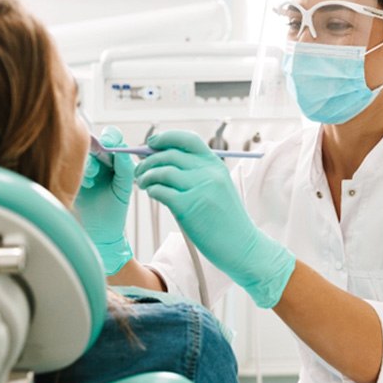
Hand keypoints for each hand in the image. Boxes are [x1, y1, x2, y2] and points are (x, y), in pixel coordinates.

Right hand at [75, 126, 135, 275]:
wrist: (100, 232)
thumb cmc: (114, 211)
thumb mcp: (123, 188)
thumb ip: (125, 168)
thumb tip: (121, 149)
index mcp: (115, 160)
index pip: (113, 137)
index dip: (111, 137)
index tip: (110, 143)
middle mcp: (100, 161)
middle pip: (96, 141)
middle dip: (99, 147)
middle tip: (101, 153)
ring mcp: (86, 168)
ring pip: (84, 154)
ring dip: (90, 162)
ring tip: (93, 177)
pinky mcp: (73, 177)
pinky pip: (74, 166)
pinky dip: (81, 172)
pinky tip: (87, 183)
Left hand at [135, 131, 295, 307]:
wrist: (241, 245)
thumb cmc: (226, 220)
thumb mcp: (218, 188)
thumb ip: (196, 173)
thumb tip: (163, 161)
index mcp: (215, 164)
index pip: (187, 139)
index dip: (166, 138)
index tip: (152, 142)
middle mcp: (208, 172)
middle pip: (169, 154)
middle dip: (148, 160)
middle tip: (140, 170)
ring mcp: (199, 188)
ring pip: (162, 171)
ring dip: (147, 176)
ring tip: (143, 184)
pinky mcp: (189, 206)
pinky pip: (161, 191)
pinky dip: (152, 191)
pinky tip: (153, 194)